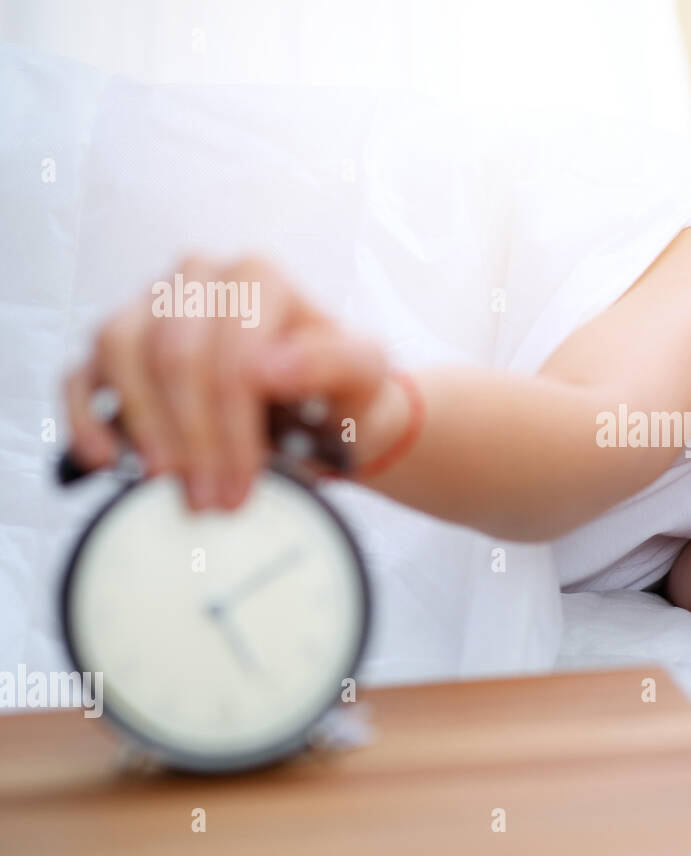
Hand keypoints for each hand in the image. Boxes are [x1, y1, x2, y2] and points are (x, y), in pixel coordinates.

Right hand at [62, 256, 389, 510]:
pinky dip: (86, 418)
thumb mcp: (364, 375)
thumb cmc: (343, 389)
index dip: (233, 428)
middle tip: (209, 499)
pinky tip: (106, 460)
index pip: (230, 353)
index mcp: (258, 277)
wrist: (327, 409)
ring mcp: (151, 305)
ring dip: (143, 428)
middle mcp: (198, 278)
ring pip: (120, 352)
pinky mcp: (118, 343)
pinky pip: (82, 372)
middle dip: (191, 438)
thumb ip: (331, 362)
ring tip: (167, 483)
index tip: (243, 484)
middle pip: (173, 354)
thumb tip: (269, 366)